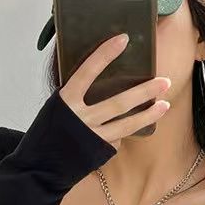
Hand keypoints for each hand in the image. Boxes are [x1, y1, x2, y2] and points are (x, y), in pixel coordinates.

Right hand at [57, 32, 170, 149]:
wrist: (39, 166)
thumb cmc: (48, 132)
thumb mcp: (57, 108)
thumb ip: (77, 96)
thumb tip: (101, 80)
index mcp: (65, 100)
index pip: (87, 71)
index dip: (104, 54)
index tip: (123, 39)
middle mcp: (79, 118)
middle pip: (118, 103)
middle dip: (144, 92)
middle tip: (165, 81)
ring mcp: (91, 136)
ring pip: (127, 125)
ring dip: (149, 114)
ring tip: (165, 104)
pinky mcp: (98, 151)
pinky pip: (117, 138)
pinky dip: (123, 131)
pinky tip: (130, 127)